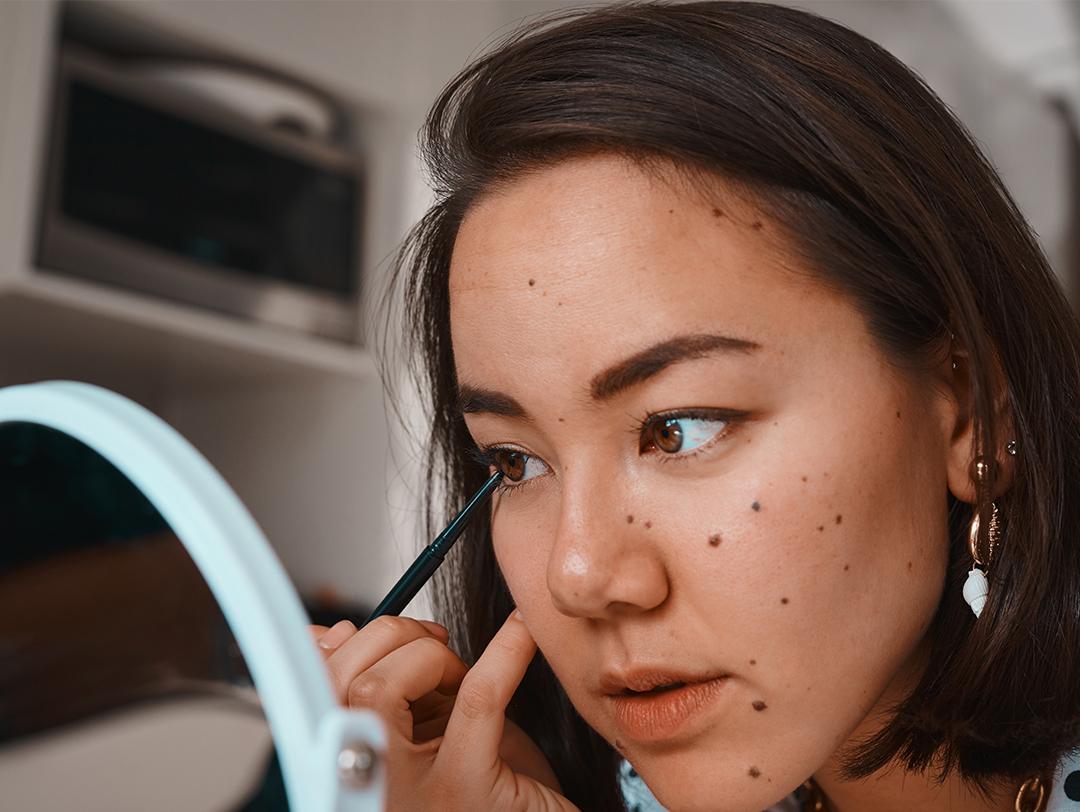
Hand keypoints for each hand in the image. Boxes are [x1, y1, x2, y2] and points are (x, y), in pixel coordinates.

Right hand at [309, 612, 576, 810]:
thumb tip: (329, 633)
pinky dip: (504, 650)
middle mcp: (372, 786)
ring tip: (456, 669)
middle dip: (388, 638)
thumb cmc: (488, 789)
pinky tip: (521, 630)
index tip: (358, 631)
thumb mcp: (427, 734)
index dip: (336, 649)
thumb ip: (387, 689)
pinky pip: (476, 700)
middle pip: (343, 686)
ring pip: (381, 691)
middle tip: (431, 646)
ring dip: (427, 653)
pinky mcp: (467, 789)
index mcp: (355, 769)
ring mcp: (412, 795)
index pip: (317, 693)